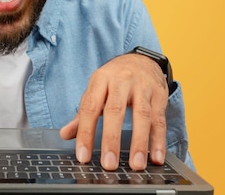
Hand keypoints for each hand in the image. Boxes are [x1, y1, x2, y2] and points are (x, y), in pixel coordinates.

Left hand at [59, 53, 167, 170]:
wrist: (141, 60)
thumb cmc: (114, 79)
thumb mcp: (96, 90)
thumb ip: (82, 114)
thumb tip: (65, 134)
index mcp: (100, 80)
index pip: (90, 108)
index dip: (86, 133)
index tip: (83, 156)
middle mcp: (121, 81)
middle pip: (115, 110)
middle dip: (111, 139)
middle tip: (109, 164)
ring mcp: (142, 87)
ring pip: (142, 115)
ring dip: (139, 142)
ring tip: (136, 165)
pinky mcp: (159, 95)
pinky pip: (159, 119)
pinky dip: (159, 140)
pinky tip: (156, 157)